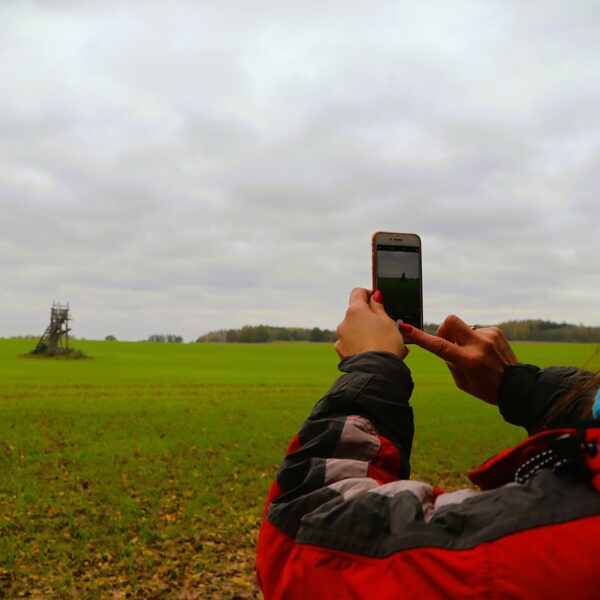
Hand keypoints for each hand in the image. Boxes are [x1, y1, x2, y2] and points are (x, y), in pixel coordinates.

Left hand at [335, 288, 407, 358]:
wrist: (377, 372)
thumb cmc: (385, 343)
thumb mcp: (387, 321)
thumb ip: (378, 306)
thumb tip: (374, 296)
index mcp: (355, 310)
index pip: (358, 292)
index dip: (369, 294)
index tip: (378, 300)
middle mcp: (344, 322)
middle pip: (356, 313)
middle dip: (369, 317)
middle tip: (385, 325)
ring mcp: (341, 338)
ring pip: (354, 330)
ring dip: (365, 332)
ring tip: (383, 343)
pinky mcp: (341, 352)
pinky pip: (351, 344)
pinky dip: (360, 345)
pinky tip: (373, 352)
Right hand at [400, 315, 517, 404]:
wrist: (518, 386)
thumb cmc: (487, 388)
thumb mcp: (462, 382)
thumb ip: (449, 361)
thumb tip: (443, 342)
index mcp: (469, 361)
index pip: (440, 346)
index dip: (420, 337)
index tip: (406, 328)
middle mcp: (479, 345)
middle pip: (451, 321)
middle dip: (445, 329)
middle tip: (448, 343)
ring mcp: (489, 336)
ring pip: (464, 328)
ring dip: (463, 339)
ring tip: (475, 355)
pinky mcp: (496, 331)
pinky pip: (476, 330)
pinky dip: (476, 340)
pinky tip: (485, 353)